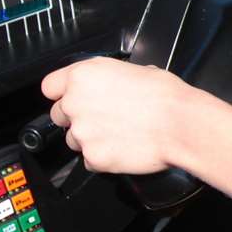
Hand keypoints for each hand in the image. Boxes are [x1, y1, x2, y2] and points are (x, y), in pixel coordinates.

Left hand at [40, 58, 201, 173]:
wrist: (181, 125)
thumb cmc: (166, 97)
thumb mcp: (136, 71)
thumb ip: (110, 78)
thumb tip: (111, 85)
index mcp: (83, 76)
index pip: (50, 86)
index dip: (62, 93)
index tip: (70, 98)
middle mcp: (75, 103)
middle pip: (59, 115)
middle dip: (77, 118)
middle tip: (104, 118)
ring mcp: (81, 132)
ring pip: (73, 140)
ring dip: (90, 139)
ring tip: (119, 135)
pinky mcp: (93, 157)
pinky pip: (89, 160)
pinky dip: (103, 158)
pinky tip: (123, 148)